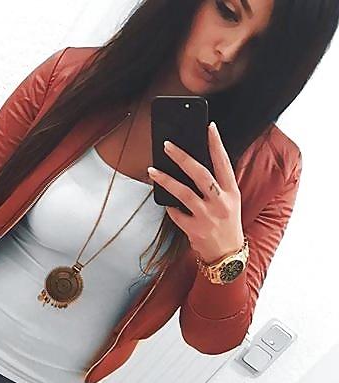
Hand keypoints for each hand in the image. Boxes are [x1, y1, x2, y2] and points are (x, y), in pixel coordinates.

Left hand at [147, 121, 244, 263]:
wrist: (227, 255)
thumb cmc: (226, 225)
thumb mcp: (229, 202)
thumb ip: (216, 185)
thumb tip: (193, 165)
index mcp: (231, 192)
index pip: (224, 162)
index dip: (216, 144)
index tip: (208, 127)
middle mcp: (220, 202)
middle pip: (199, 173)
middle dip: (182, 157)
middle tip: (167, 145)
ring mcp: (206, 216)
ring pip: (182, 192)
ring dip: (165, 180)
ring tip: (152, 170)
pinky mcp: (194, 229)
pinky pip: (175, 213)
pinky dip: (169, 207)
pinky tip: (165, 201)